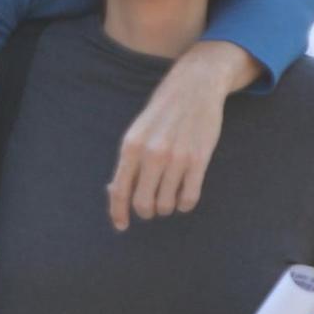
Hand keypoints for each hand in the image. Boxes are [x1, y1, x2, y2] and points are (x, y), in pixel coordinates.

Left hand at [107, 41, 259, 230]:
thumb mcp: (137, 132)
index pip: (119, 190)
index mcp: (131, 146)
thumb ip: (129, 161)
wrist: (194, 87)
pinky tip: (183, 197)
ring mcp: (176, 158)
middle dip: (145, 212)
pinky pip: (189, 198)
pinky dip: (184, 204)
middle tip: (150, 208)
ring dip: (166, 208)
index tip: (122, 226)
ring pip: (166, 204)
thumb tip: (114, 193)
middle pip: (143, 204)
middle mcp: (151, 154)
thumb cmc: (162, 112)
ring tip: (168, 198)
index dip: (118, 213)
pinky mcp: (198, 160)